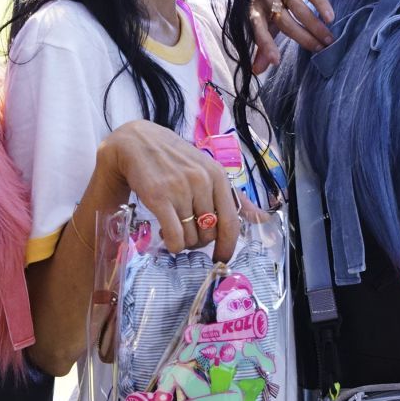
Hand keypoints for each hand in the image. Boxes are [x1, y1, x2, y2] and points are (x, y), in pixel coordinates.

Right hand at [102, 120, 242, 260]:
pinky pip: (174, 236)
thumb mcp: (208, 170)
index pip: (231, 222)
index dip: (228, 246)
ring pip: (191, 237)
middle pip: (210, 233)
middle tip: (189, 234)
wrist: (136, 142)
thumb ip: (234, 197)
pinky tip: (168, 239)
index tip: (221, 258)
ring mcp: (180, 189)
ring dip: (184, 242)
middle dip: (200, 242)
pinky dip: (173, 245)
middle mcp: (202, 181)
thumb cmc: (175, 159)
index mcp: (218, 176)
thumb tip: (263, 218)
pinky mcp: (158, 197)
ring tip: (175, 229)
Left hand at [249, 0, 335, 69]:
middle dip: (303, 37)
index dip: (266, 45)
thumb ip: (262, 43)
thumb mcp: (265, 17)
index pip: (258, 28)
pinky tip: (331, 16)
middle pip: (284, 21)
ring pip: (299, 8)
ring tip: (329, 38)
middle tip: (321, 49)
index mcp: (256, 8)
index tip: (277, 61)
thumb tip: (257, 71)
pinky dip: (321, 4)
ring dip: (315, 25)